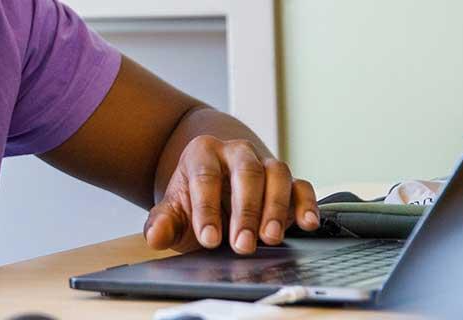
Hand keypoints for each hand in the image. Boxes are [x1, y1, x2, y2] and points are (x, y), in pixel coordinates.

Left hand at [143, 135, 319, 254]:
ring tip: (270, 238)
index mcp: (203, 153)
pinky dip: (307, 204)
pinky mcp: (287, 181)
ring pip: (277, 175)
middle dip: (245, 210)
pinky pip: (301, 186)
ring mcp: (264, 164)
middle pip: (246, 173)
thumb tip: (155, 236)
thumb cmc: (193, 202)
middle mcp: (236, 152)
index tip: (208, 240)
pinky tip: (307, 224)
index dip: (206, 209)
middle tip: (242, 245)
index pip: (205, 177)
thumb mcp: (174, 212)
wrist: (214, 191)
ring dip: (276, 208)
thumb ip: (162, 223)